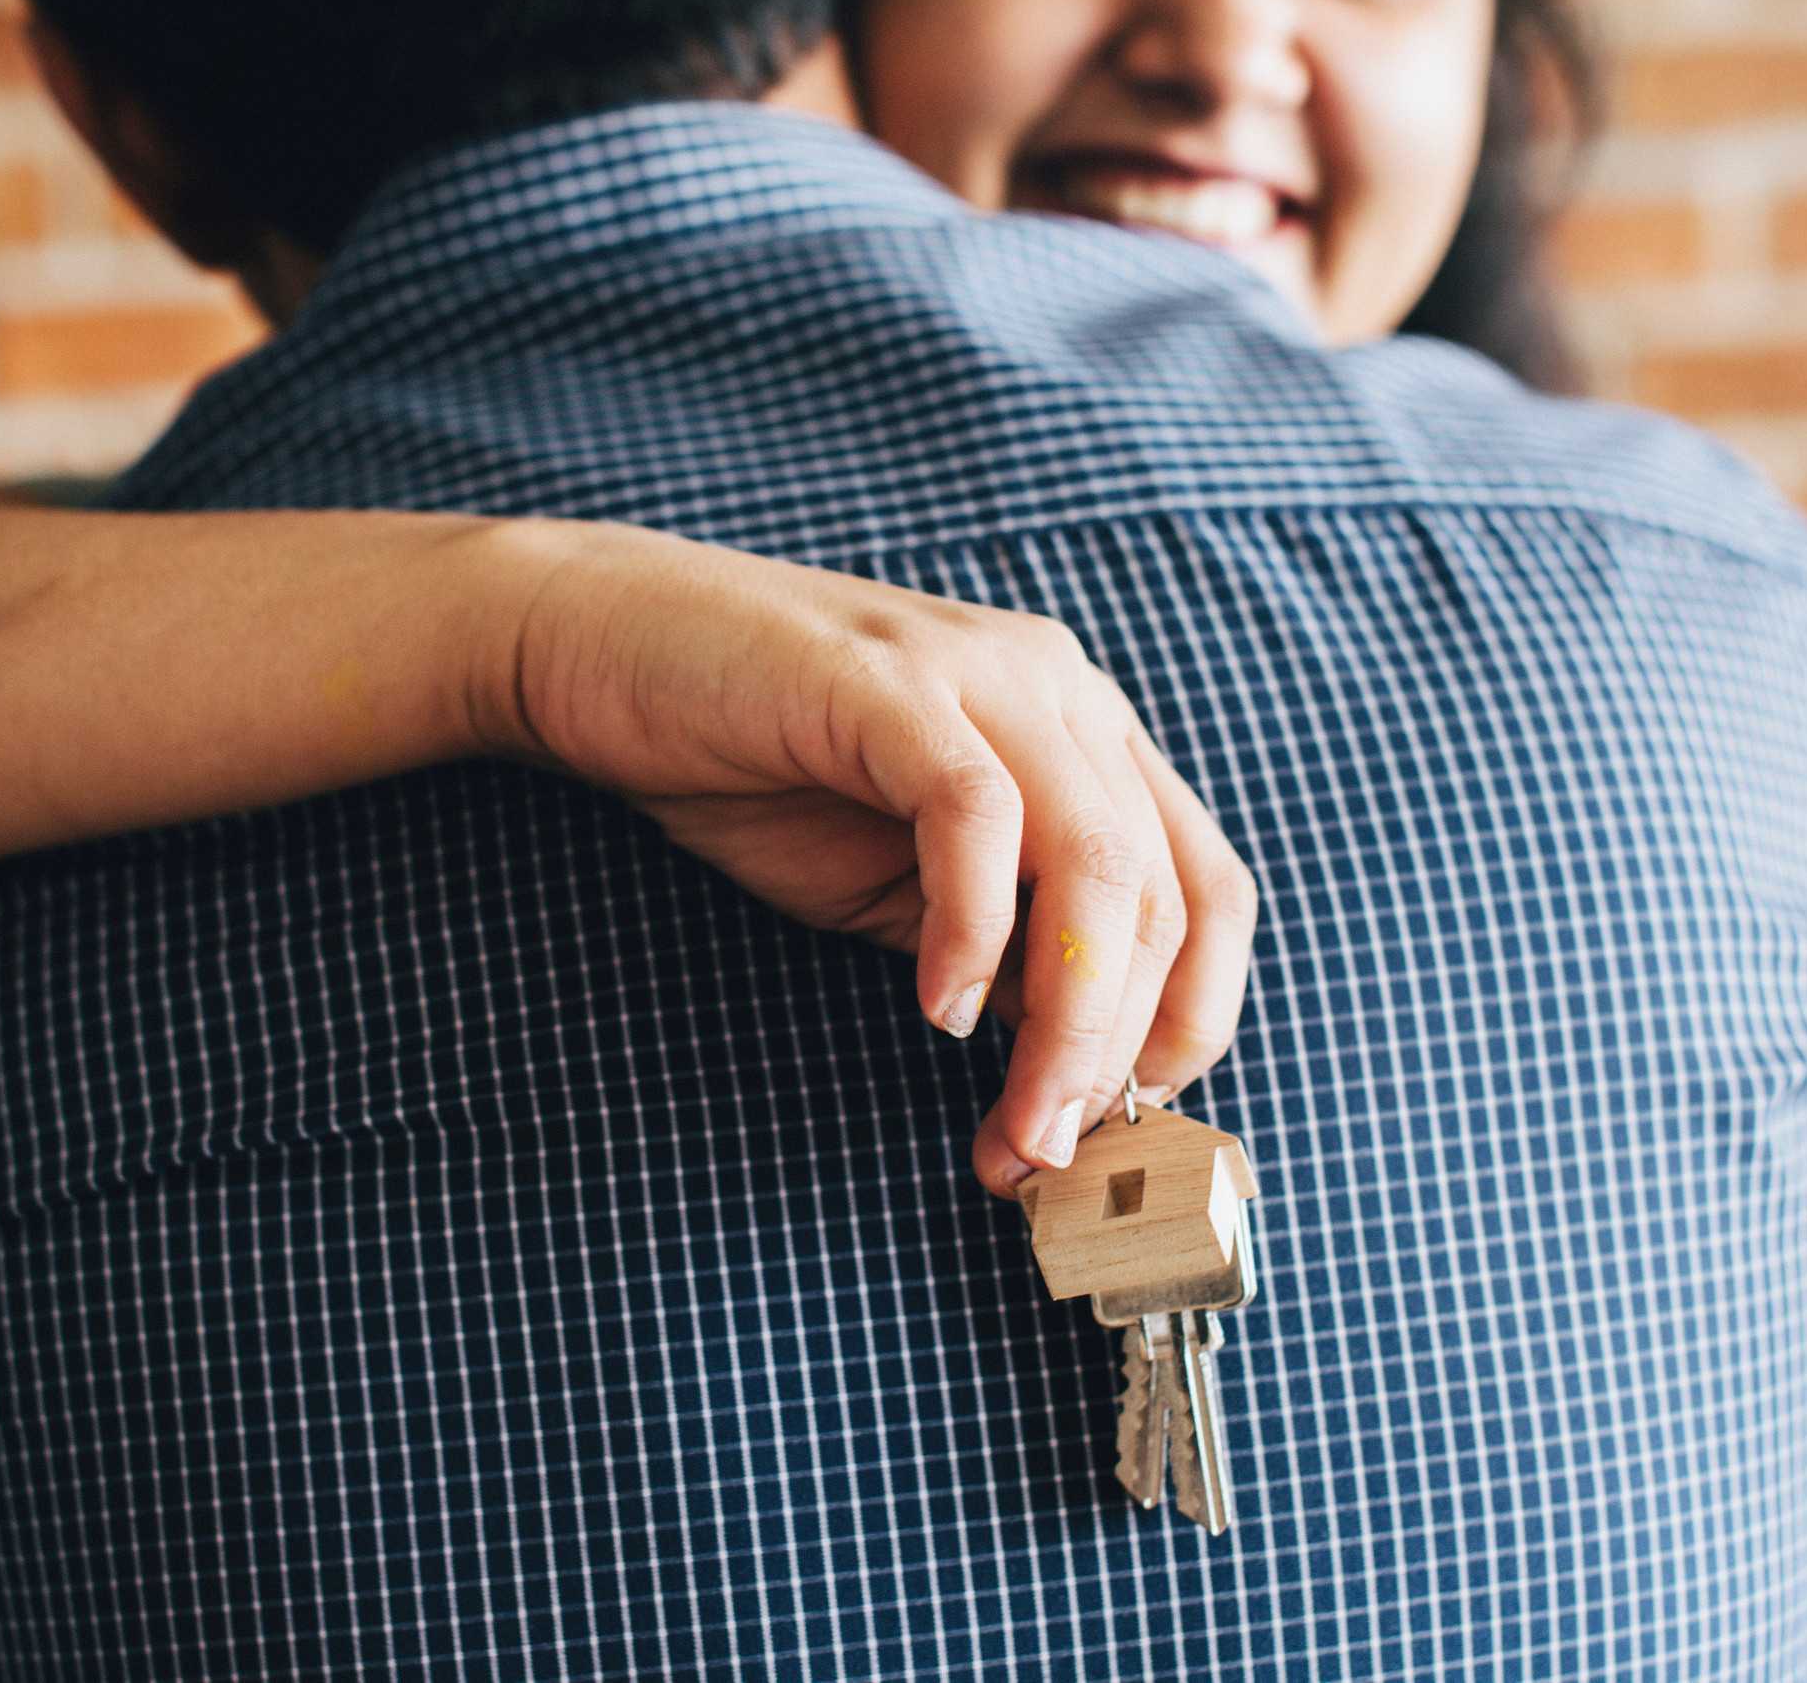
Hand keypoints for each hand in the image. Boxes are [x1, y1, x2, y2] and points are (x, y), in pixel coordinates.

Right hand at [471, 519, 1257, 1194]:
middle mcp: (1062, 690)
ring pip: (1098, 864)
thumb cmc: (749, 770)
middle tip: (1045, 1156)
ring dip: (1068, 1022)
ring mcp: (982, 672)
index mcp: (1086, 734)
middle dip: (1115, 1054)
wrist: (598, 649)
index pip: (1208, 889)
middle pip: (1163, 895)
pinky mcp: (890, 680)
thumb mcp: (905, 884)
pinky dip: (974, 930)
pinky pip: (977, 814)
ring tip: (1015, 1123)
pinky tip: (935, 1010)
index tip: (1126, 1128)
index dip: (1191, 1021)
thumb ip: (1005, 947)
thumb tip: (1080, 1072)